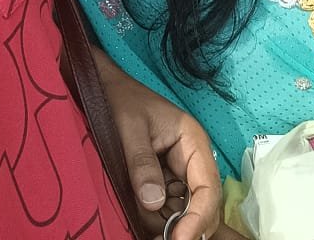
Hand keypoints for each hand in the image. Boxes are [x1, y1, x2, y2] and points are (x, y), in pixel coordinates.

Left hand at [91, 46, 231, 239]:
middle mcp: (192, 160)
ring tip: (146, 228)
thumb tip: (154, 203)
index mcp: (193, 141)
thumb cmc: (121, 100)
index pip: (208, 188)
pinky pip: (167, 207)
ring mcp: (178, 172)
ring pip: (184, 210)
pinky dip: (156, 219)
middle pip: (202, 205)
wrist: (106, 88)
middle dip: (186, 226)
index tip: (179, 239)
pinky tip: (142, 221)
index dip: (199, 218)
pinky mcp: (164, 180)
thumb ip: (141, 163)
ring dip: (169, 225)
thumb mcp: (129, 127)